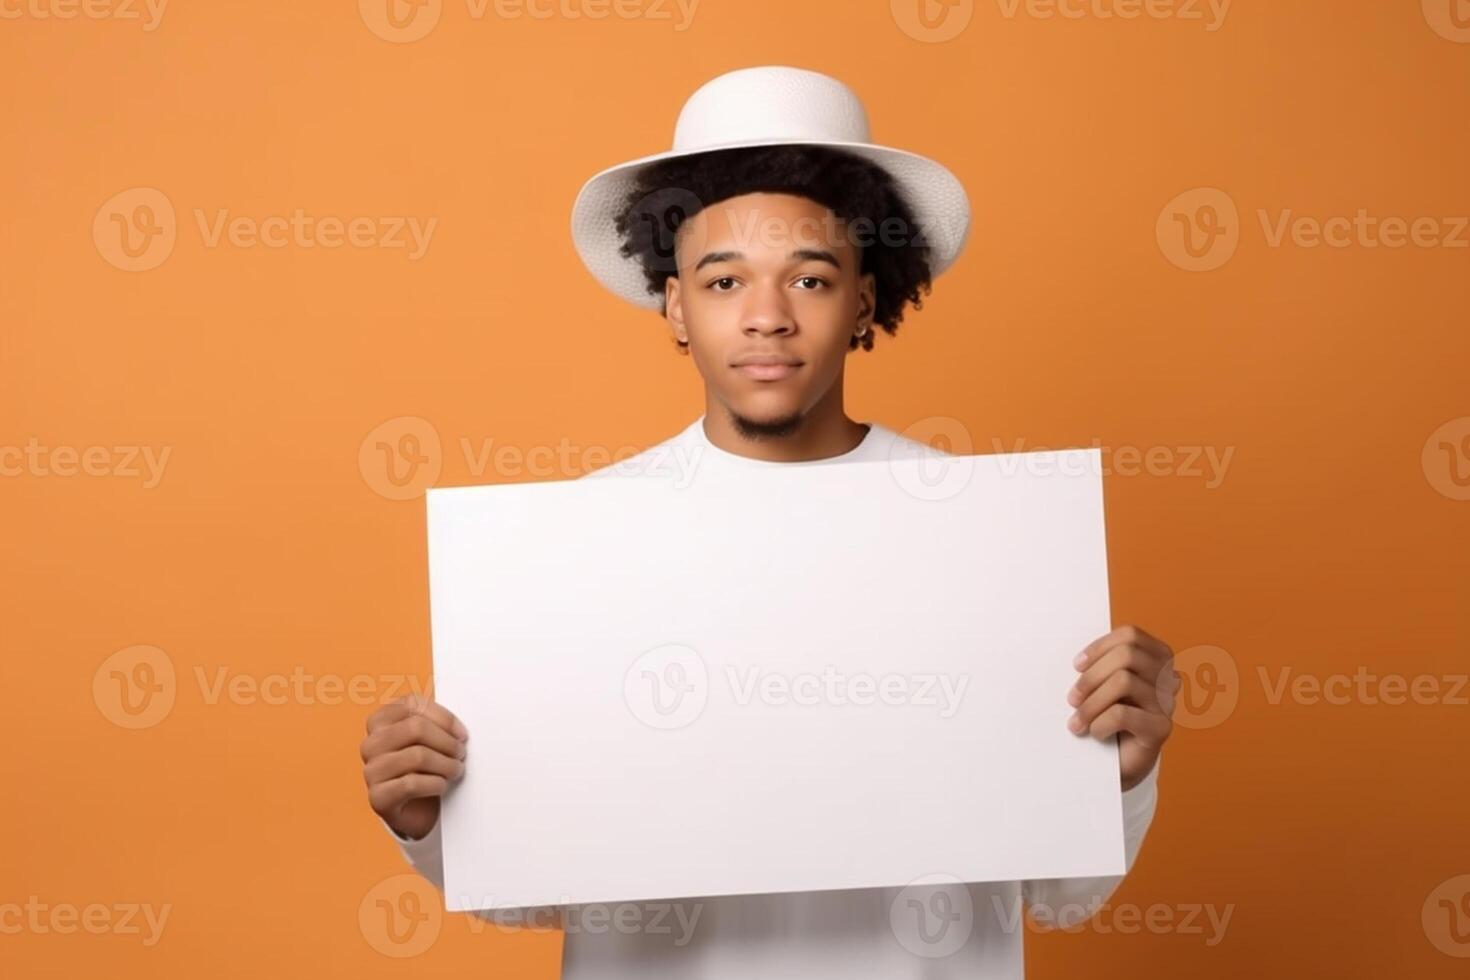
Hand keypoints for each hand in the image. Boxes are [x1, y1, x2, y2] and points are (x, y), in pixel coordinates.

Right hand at [361, 694, 468, 839]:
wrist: (416, 812)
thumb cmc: (425, 769)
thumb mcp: (428, 740)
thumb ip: (436, 725)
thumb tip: (458, 729)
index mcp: (380, 721)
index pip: (412, 704)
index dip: (443, 717)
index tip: (462, 734)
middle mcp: (371, 743)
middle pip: (416, 728)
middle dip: (447, 742)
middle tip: (461, 754)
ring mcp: (371, 770)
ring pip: (417, 756)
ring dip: (446, 764)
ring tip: (456, 770)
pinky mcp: (378, 797)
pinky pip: (412, 784)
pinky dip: (435, 784)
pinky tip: (442, 786)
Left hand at [1067, 625, 1175, 790]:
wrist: (1116, 763)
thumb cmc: (1105, 716)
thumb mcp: (1102, 685)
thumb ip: (1099, 666)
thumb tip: (1077, 660)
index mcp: (1157, 657)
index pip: (1130, 635)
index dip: (1100, 647)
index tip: (1076, 666)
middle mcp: (1168, 677)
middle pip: (1127, 655)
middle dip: (1092, 676)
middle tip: (1072, 699)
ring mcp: (1167, 702)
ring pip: (1124, 681)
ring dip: (1091, 703)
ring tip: (1076, 721)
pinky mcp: (1161, 728)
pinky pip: (1122, 714)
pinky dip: (1100, 724)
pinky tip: (1095, 734)